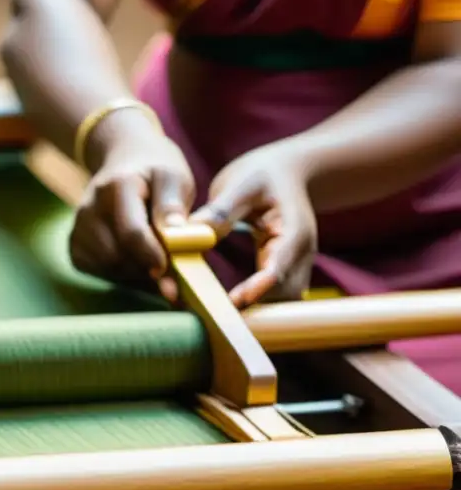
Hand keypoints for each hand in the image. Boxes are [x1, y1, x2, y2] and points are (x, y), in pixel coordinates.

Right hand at [69, 129, 194, 302]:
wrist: (124, 162)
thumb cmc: (154, 173)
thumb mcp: (173, 177)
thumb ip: (173, 206)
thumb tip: (175, 237)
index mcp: (116, 187)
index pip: (131, 233)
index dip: (152, 256)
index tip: (168, 268)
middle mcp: (89, 208)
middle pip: (117, 256)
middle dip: (145, 267)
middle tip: (169, 265)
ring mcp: (78, 228)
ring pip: (109, 268)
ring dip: (136, 272)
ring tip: (153, 256)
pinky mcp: (74, 245)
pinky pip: (99, 271)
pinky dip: (121, 273)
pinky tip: (134, 258)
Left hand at [190, 144, 317, 308]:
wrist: (289, 171)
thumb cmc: (265, 174)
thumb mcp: (241, 183)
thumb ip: (219, 211)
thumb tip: (190, 234)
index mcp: (293, 231)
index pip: (278, 267)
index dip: (258, 288)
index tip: (235, 302)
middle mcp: (299, 255)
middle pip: (283, 294)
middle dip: (254, 309)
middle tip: (213, 318)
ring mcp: (295, 267)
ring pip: (280, 302)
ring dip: (253, 312)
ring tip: (213, 317)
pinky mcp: (283, 274)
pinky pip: (271, 298)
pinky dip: (251, 305)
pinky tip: (221, 308)